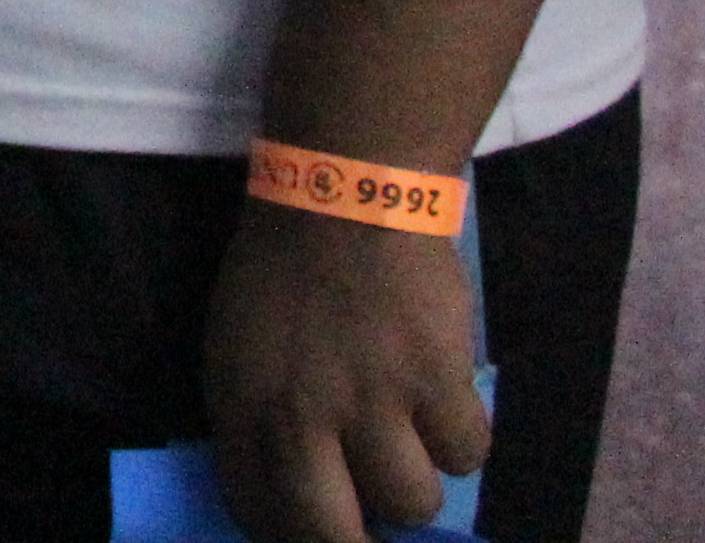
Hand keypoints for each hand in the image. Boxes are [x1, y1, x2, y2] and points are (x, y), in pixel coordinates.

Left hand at [206, 203, 488, 542]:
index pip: (257, 513)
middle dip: (356, 542)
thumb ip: (258, 420)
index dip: (291, 531)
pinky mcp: (438, 380)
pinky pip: (467, 455)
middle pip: (331, 535)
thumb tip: (293, 490)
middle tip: (374, 517)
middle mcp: (301, 415)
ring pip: (412, 503)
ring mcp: (373, 401)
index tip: (319, 521)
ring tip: (408, 434)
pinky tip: (444, 400)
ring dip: (415, 478)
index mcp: (241, 405)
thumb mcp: (238, 346)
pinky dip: (461, 436)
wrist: (344, 195)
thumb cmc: (285, 272)